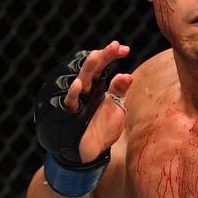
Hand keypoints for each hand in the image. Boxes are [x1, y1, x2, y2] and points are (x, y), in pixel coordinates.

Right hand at [64, 42, 132, 162]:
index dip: (111, 56)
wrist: (93, 152)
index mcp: (98, 86)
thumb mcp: (116, 108)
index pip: (103, 66)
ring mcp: (78, 100)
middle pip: (92, 68)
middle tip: (114, 46)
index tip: (124, 49)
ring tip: (97, 55)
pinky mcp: (70, 113)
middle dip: (103, 56)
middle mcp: (87, 90)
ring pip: (80, 79)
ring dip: (88, 67)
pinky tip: (79, 84)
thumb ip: (120, 91)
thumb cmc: (103, 128)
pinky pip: (70, 101)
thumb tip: (127, 75)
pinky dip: (73, 93)